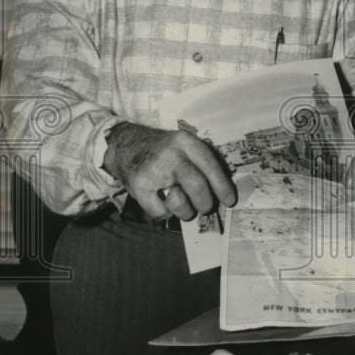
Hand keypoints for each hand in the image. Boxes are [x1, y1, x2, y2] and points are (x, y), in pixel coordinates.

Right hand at [103, 122, 236, 220]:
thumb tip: (221, 195)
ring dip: (184, 211)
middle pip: (198, 186)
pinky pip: (160, 212)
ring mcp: (153, 170)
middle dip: (205, 203)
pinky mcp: (138, 185)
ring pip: (180, 203)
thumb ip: (200, 164)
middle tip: (205, 208)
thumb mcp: (183, 146)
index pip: (211, 166)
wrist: (125, 144)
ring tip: (179, 202)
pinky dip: (164, 213)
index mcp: (186, 142)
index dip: (223, 187)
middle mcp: (171, 154)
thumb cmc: (162, 151)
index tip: (229, 201)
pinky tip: (160, 201)